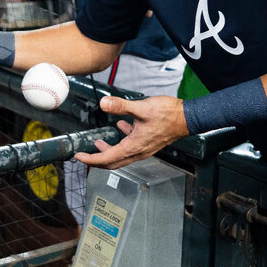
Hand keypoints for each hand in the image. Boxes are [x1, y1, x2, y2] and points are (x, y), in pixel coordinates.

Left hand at [73, 96, 188, 169]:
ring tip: (98, 143)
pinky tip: (121, 127)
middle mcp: (138, 152)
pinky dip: (121, 141)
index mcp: (133, 147)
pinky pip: (131, 147)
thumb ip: (120, 106)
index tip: (78, 156)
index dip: (90, 159)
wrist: (188, 117)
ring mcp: (144, 149)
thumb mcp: (141, 107)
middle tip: (83, 155)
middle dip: (96, 160)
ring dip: (108, 151)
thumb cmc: (168, 114)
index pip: (107, 159)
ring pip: (121, 156)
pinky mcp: (149, 143)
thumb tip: (103, 103)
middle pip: (112, 163)